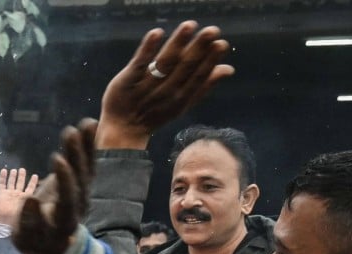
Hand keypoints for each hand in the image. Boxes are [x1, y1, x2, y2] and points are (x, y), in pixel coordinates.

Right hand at [0, 168, 40, 228]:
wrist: (7, 221)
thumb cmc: (19, 216)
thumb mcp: (30, 208)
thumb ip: (33, 202)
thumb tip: (36, 197)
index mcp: (25, 198)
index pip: (30, 188)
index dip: (33, 182)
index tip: (35, 175)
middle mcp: (17, 195)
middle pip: (20, 183)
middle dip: (21, 176)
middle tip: (22, 169)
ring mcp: (9, 194)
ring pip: (11, 182)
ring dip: (13, 176)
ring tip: (14, 170)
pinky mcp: (2, 194)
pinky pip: (2, 184)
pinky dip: (2, 177)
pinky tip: (3, 170)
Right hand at [13, 119, 96, 253]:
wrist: (50, 244)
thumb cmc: (33, 241)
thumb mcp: (25, 237)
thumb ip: (28, 221)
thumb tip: (28, 199)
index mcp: (65, 219)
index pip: (68, 197)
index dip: (64, 179)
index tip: (57, 159)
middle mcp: (78, 204)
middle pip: (80, 179)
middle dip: (76, 156)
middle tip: (70, 133)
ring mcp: (81, 192)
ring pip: (85, 168)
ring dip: (84, 146)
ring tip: (85, 123)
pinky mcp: (79, 183)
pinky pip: (86, 162)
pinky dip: (87, 145)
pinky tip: (88, 125)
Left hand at [96, 21, 234, 148]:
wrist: (122, 129)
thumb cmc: (155, 112)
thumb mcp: (182, 102)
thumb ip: (204, 85)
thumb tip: (229, 69)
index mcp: (181, 97)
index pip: (198, 77)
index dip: (209, 61)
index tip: (221, 44)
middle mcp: (165, 92)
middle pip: (183, 68)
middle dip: (198, 49)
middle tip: (212, 30)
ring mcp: (145, 86)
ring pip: (164, 63)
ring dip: (177, 44)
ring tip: (189, 25)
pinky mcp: (127, 81)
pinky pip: (138, 64)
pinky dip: (147, 49)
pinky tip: (157, 32)